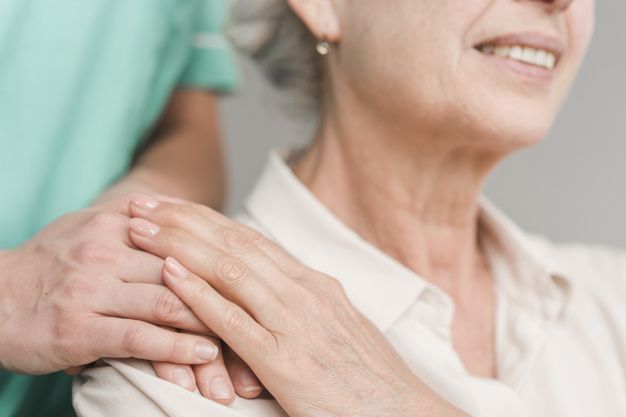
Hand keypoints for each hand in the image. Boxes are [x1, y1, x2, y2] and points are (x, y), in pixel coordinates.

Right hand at [0, 194, 261, 403]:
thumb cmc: (53, 264)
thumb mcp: (93, 227)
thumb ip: (140, 221)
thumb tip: (187, 213)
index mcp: (120, 226)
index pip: (188, 244)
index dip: (227, 269)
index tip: (260, 293)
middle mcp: (110, 253)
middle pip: (187, 277)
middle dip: (227, 306)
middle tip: (262, 331)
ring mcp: (93, 289)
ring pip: (169, 306)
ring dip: (210, 332)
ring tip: (241, 353)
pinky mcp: (79, 326)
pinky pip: (137, 336)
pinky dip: (174, 348)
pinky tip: (203, 355)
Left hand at [128, 195, 470, 416]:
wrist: (402, 411)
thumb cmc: (367, 374)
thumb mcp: (335, 323)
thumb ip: (299, 300)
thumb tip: (268, 282)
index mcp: (313, 282)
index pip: (249, 237)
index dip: (205, 218)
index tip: (171, 204)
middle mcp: (303, 292)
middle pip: (232, 242)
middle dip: (182, 219)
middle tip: (142, 200)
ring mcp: (295, 323)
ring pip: (228, 269)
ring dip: (178, 244)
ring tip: (140, 228)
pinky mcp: (285, 361)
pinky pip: (234, 321)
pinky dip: (198, 294)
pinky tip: (168, 274)